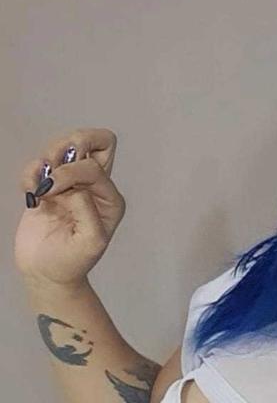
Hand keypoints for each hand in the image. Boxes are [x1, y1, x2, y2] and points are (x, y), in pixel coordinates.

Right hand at [15, 128, 125, 291]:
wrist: (46, 273)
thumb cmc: (73, 261)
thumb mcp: (90, 241)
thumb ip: (86, 210)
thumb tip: (71, 189)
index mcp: (110, 197)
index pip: (95, 166)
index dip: (72, 174)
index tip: (55, 195)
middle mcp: (95, 185)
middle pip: (99, 139)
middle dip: (73, 143)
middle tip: (55, 166)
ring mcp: (72, 183)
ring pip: (67, 145)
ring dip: (49, 159)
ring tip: (41, 187)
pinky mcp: (49, 187)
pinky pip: (41, 163)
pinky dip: (32, 171)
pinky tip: (31, 192)